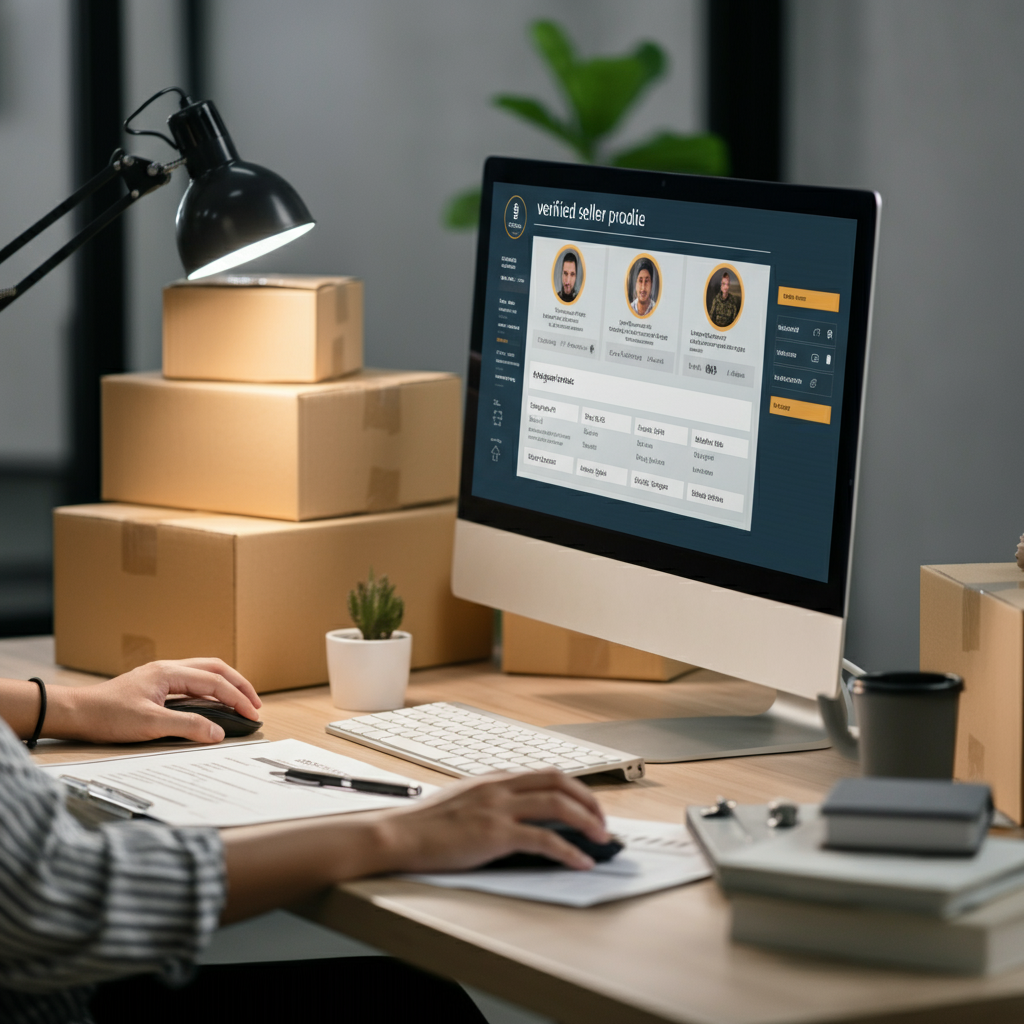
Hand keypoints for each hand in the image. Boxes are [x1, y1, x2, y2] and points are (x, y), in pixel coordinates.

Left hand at [45, 659, 261, 743]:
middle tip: (255, 704)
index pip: (214, 682)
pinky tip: (213, 701)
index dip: (237, 698)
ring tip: (241, 700)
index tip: (252, 714)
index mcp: (169, 673)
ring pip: (205, 672)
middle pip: (215, 668)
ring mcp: (162, 675)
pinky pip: (193, 681)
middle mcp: (168, 668)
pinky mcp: (156, 684)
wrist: (76, 712)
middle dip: (239, 685)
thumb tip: (217, 732)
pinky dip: (211, 689)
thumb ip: (187, 727)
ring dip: (226, 684)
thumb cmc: (107, 716)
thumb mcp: (150, 725)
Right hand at [374, 770, 609, 871]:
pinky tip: (579, 862)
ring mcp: (498, 808)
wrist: (397, 835)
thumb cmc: (424, 825)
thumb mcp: (463, 802)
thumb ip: (491, 802)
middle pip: (559, 781)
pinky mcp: (494, 833)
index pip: (545, 774)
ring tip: (600, 839)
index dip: (573, 789)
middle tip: (601, 821)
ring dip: (586, 822)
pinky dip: (568, 851)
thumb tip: (519, 818)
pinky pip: (543, 840)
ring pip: (558, 806)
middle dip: (588, 800)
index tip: (587, 805)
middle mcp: (500, 786)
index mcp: (494, 778)